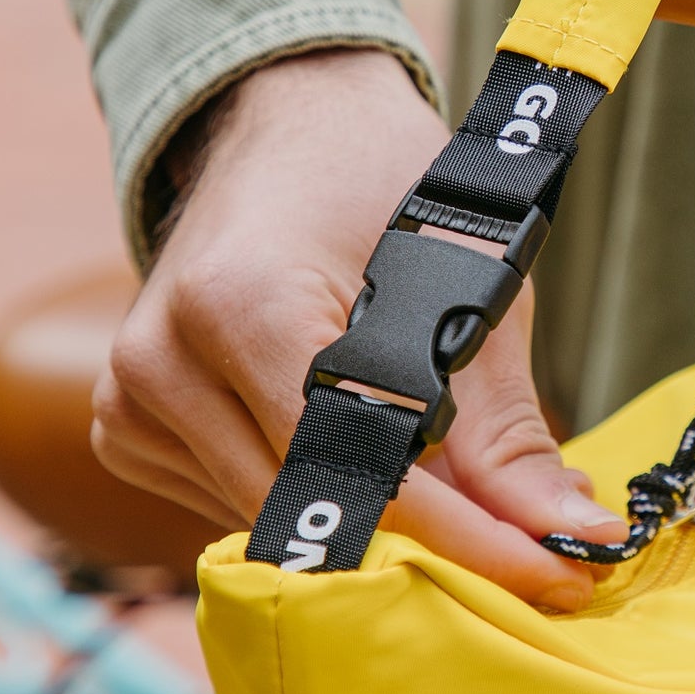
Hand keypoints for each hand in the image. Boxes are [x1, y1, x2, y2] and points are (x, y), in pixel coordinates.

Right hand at [91, 50, 623, 609]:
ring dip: (371, 525)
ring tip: (464, 510)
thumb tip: (570, 534)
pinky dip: (310, 497)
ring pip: (272, 519)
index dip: (460, 537)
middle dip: (431, 546)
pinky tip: (360, 460)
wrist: (285, 120)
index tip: (549, 573)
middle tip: (536, 567)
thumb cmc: (379, 179)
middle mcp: (162, 356)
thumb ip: (506, 427)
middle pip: (310, 507)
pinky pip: (232, 504)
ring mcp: (129, 396)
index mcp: (242, 302)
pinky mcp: (125, 425)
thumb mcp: (467, 279)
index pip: (356, 467)